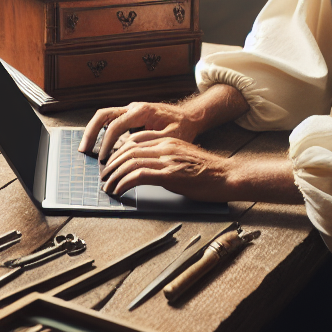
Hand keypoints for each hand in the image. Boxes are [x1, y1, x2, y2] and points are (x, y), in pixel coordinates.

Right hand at [79, 101, 199, 161]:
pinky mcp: (131, 116)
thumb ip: (149, 143)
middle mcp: (133, 107)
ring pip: (105, 116)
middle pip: (103, 115)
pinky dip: (102, 132)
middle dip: (91, 132)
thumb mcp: (170, 138)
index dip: (107, 143)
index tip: (102, 158)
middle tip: (84, 150)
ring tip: (86, 149)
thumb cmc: (182, 127)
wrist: (189, 117)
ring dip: (94, 131)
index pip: (116, 125)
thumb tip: (129, 152)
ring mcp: (130, 110)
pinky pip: (111, 121)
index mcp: (141, 111)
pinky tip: (99, 146)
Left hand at [99, 135, 235, 200]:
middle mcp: (165, 146)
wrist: (227, 176)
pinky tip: (119, 190)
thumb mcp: (183, 159)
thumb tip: (147, 170)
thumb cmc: (208, 171)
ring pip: (130, 162)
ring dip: (114, 175)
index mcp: (168, 141)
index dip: (118, 152)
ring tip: (108, 186)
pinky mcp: (169, 175)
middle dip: (111, 164)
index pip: (134, 141)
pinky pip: (138, 176)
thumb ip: (165, 159)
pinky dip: (124, 183)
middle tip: (104, 176)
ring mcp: (167, 160)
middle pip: (128, 150)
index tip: (111, 164)